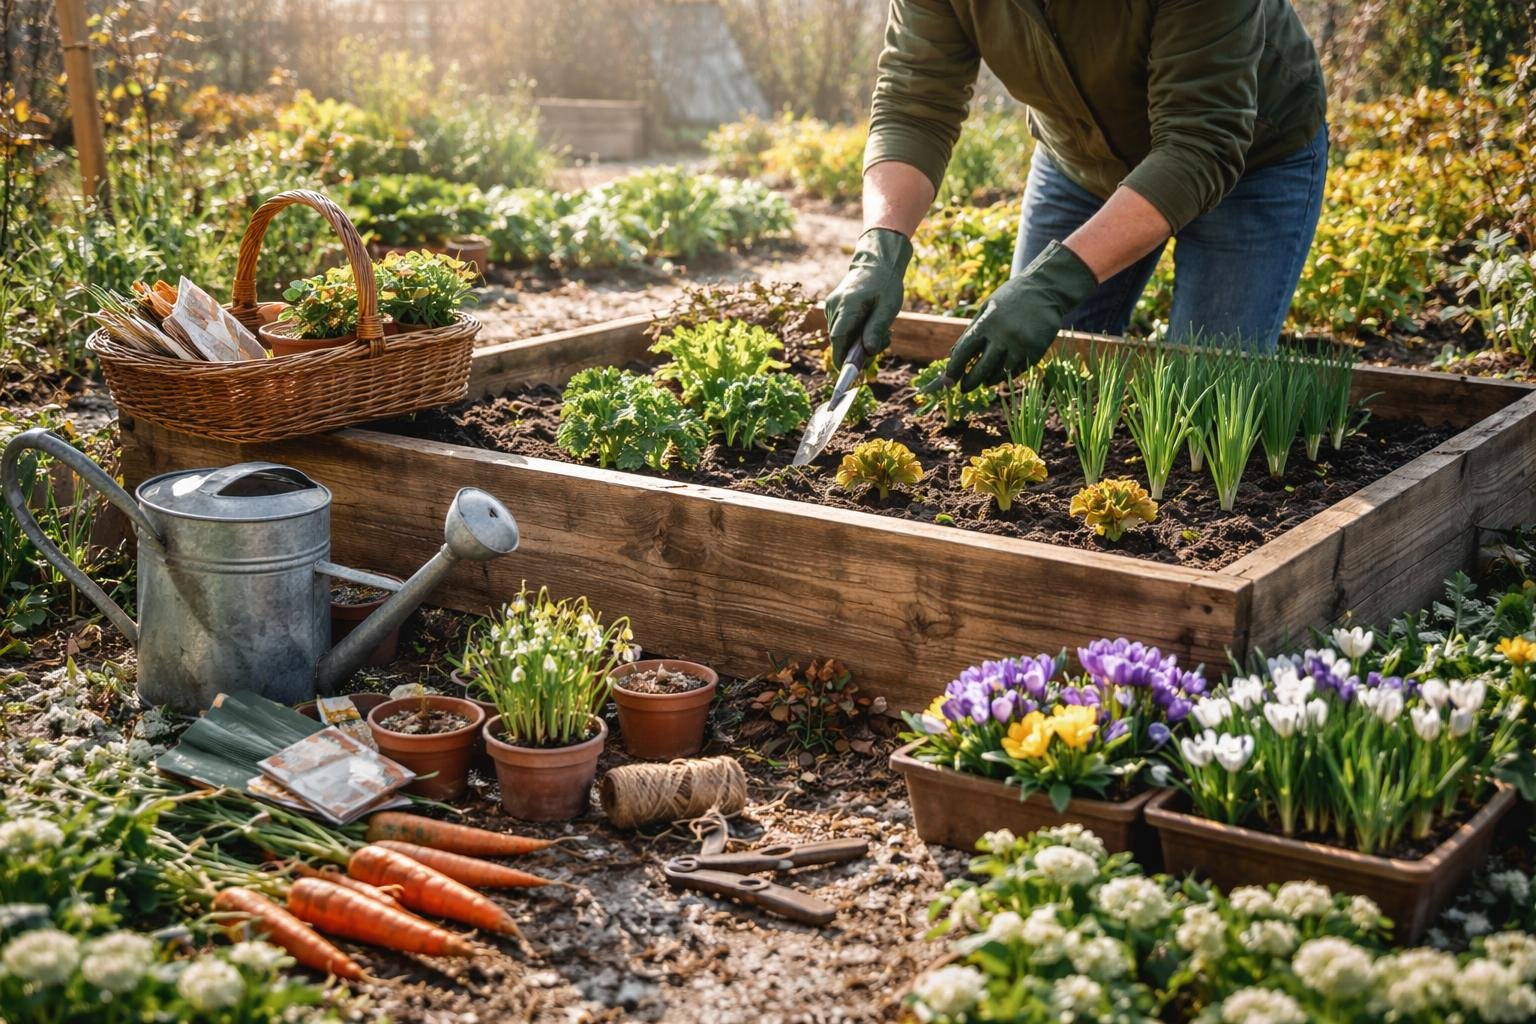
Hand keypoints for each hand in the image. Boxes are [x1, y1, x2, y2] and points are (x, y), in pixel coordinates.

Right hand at [823, 227, 912, 367]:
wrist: (876, 263)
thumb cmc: (885, 284)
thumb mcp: (888, 307)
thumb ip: (877, 329)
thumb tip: (867, 351)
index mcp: (847, 305)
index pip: (838, 339)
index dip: (842, 358)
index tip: (849, 372)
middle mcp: (834, 306)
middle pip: (839, 340)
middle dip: (857, 350)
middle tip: (883, 341)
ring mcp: (831, 306)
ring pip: (840, 336)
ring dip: (858, 341)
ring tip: (880, 330)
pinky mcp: (832, 307)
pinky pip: (841, 328)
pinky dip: (855, 332)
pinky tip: (870, 323)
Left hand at [937, 240, 1098, 390]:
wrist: (1046, 288)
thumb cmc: (1011, 297)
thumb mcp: (986, 308)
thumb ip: (970, 331)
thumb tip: (952, 356)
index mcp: (987, 323)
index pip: (964, 352)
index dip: (954, 368)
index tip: (948, 380)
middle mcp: (1004, 336)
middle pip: (982, 369)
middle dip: (970, 382)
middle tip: (963, 389)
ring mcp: (1022, 345)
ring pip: (1001, 374)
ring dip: (990, 379)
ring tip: (984, 381)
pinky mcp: (1036, 351)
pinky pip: (1018, 370)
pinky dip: (1007, 373)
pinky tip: (1002, 372)